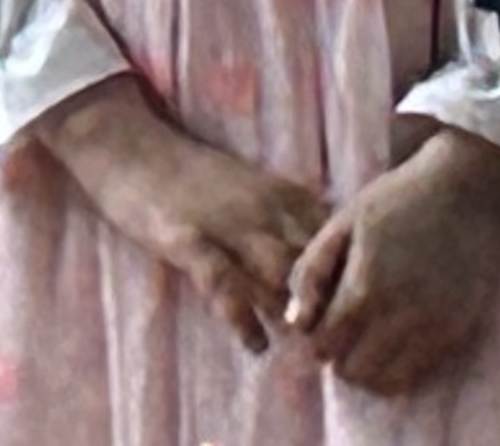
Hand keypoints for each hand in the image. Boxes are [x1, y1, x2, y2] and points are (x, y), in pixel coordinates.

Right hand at [42, 78, 332, 354]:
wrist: (130, 146)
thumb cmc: (192, 175)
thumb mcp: (252, 191)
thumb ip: (289, 222)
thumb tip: (330, 267)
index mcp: (284, 195)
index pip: (338, 238)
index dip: (358, 276)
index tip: (370, 313)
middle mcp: (263, 206)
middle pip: (317, 258)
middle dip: (336, 302)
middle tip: (347, 346)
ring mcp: (225, 221)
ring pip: (279, 268)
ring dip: (298, 311)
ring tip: (310, 353)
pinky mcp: (186, 237)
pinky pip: (223, 280)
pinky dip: (242, 314)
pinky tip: (256, 345)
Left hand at [284, 126, 499, 394]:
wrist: (465, 188)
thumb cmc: (396, 199)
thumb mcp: (342, 223)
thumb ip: (310, 273)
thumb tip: (295, 323)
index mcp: (365, 288)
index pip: (324, 346)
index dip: (315, 337)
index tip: (320, 320)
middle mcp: (400, 317)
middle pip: (352, 371)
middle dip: (340, 354)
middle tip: (344, 328)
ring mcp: (433, 329)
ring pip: (385, 382)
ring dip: (369, 367)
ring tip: (369, 337)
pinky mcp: (457, 332)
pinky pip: (419, 374)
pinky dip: (399, 367)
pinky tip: (396, 339)